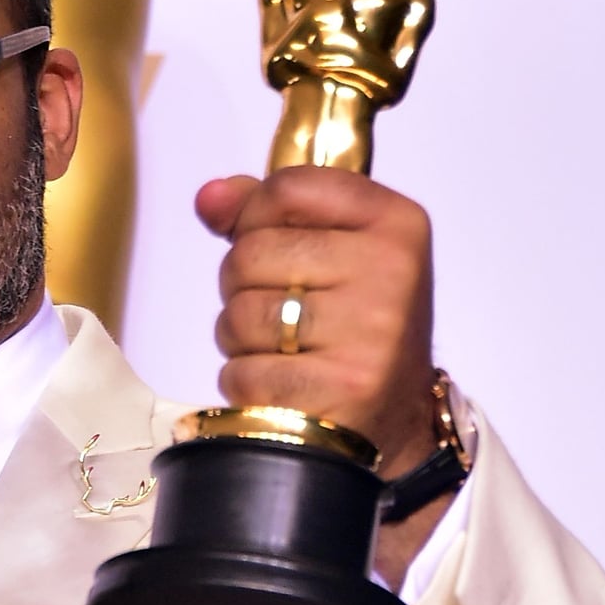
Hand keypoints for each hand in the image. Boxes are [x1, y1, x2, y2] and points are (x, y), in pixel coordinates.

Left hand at [195, 166, 437, 478]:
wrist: (392, 418)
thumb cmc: (353, 324)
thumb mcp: (331, 250)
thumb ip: (266, 212)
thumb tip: (209, 198)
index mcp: (395, 223)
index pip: (288, 187)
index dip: (256, 216)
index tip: (276, 246)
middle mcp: (390, 271)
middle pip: (250, 251)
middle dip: (244, 286)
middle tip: (285, 312)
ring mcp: (369, 332)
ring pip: (239, 313)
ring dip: (240, 337)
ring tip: (285, 350)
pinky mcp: (339, 388)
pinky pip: (242, 372)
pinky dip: (246, 382)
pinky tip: (284, 384)